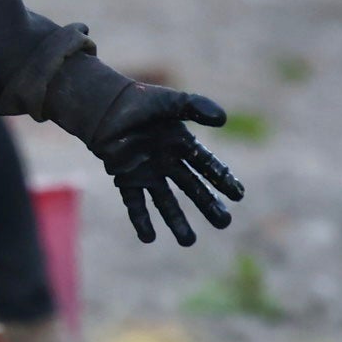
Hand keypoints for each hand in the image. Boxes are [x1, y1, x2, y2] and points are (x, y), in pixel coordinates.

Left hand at [92, 86, 245, 245]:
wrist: (103, 105)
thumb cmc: (139, 100)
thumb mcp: (171, 101)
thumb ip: (196, 107)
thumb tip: (223, 118)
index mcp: (181, 143)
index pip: (207, 165)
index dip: (222, 178)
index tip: (238, 194)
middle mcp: (167, 162)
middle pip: (192, 188)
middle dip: (208, 205)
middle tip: (224, 222)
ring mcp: (147, 172)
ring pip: (166, 202)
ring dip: (176, 221)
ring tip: (188, 242)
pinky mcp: (126, 178)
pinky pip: (136, 203)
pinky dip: (141, 219)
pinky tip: (148, 237)